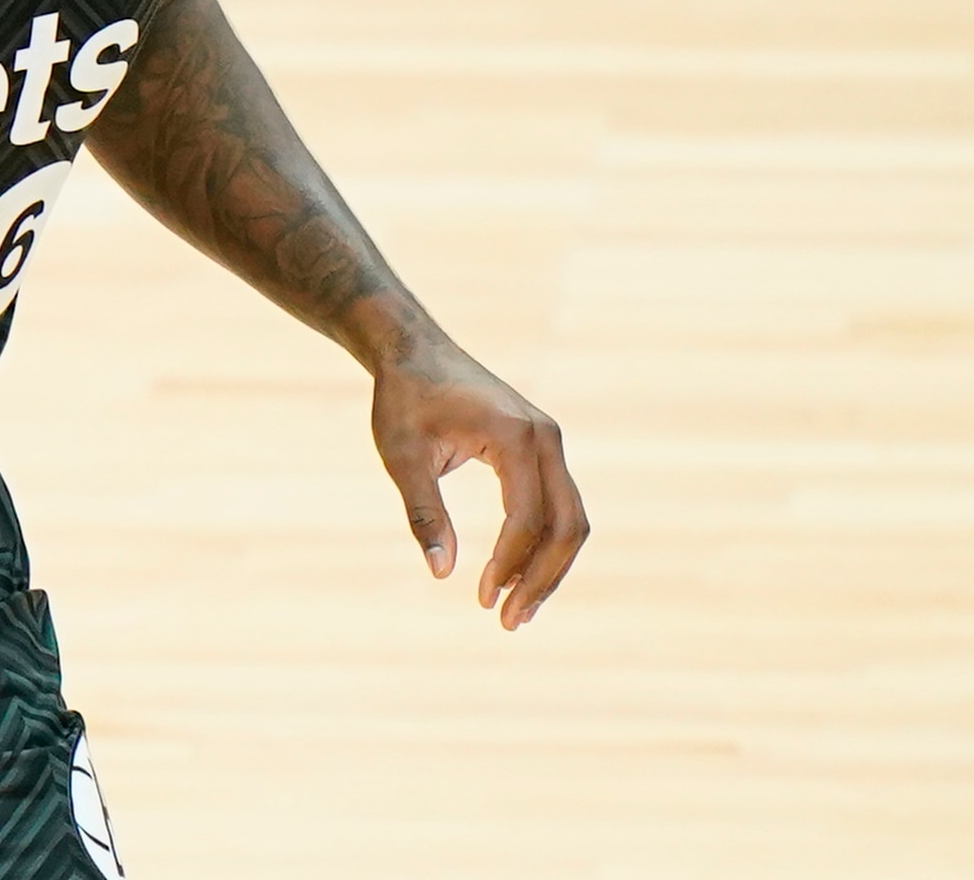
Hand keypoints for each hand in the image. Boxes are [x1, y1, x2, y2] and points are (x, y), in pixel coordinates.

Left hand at [370, 331, 588, 628]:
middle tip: (508, 622)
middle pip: (566, 525)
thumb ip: (425, 513)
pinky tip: (518, 577)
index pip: (525, 517)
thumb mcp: (403, 457)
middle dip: (542, 579)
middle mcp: (545, 438)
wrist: (413, 350)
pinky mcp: (543, 448)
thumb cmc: (403, 399)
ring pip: (570, 519)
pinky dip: (544, 544)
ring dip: (549, 568)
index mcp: (514, 436)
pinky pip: (558, 505)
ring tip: (515, 611)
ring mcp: (549, 441)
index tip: (481, 599)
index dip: (508, 564)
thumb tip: (442, 571)